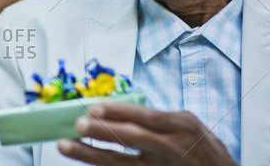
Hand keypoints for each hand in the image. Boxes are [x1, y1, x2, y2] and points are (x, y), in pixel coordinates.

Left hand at [57, 103, 237, 165]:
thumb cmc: (203, 149)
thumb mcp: (187, 125)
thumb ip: (157, 120)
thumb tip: (118, 112)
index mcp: (179, 125)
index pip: (142, 116)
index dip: (116, 111)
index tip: (92, 108)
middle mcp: (170, 147)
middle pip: (130, 138)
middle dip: (100, 131)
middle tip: (76, 125)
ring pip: (120, 163)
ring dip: (90, 154)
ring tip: (66, 146)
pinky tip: (85, 163)